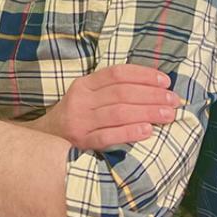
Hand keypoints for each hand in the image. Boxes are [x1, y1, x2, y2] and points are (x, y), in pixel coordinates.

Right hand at [30, 64, 180, 149]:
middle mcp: (81, 100)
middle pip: (122, 93)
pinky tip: (147, 131)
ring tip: (168, 114)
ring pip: (118, 112)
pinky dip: (129, 132)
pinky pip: (108, 136)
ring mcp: (80, 122)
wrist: (43, 141)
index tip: (165, 81)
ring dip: (147, 112)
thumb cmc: (75, 117)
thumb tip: (152, 87)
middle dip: (152, 95)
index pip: (117, 74)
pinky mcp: (81, 143)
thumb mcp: (86, 97)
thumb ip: (110, 90)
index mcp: (84, 84)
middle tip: (174, 100)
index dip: (143, 75)